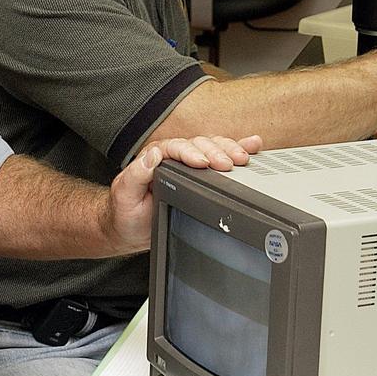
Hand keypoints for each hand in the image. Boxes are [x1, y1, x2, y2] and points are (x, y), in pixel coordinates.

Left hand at [105, 135, 262, 252]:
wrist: (129, 230)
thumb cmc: (125, 212)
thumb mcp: (124, 194)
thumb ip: (135, 174)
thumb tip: (152, 154)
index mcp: (154, 158)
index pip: (175, 147)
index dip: (190, 152)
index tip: (203, 162)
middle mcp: (172, 159)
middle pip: (198, 145)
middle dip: (215, 151)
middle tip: (228, 163)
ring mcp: (187, 167)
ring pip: (211, 149)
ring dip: (228, 150)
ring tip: (242, 157)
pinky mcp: (199, 177)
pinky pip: (219, 159)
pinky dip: (237, 150)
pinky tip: (251, 146)